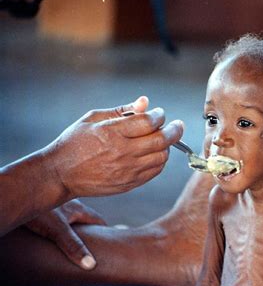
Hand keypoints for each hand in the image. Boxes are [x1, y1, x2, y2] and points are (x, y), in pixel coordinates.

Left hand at [25, 199, 106, 269]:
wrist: (18, 191)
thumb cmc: (37, 208)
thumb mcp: (58, 229)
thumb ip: (74, 246)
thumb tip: (91, 264)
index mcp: (78, 208)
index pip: (97, 220)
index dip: (104, 230)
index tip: (109, 240)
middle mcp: (69, 203)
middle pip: (84, 217)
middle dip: (88, 228)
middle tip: (91, 242)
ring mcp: (56, 202)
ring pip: (69, 214)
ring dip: (72, 223)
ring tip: (70, 236)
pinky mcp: (43, 204)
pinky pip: (55, 212)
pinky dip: (57, 220)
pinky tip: (50, 226)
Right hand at [45, 96, 183, 197]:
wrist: (60, 174)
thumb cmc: (75, 142)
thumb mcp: (93, 118)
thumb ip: (122, 110)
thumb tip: (145, 102)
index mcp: (113, 133)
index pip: (149, 122)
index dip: (159, 115)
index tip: (159, 113)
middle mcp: (122, 152)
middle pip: (161, 140)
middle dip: (174, 130)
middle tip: (178, 125)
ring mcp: (127, 170)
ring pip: (161, 157)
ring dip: (167, 146)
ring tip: (163, 140)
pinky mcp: (128, 184)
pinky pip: (154, 172)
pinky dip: (160, 161)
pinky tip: (156, 154)